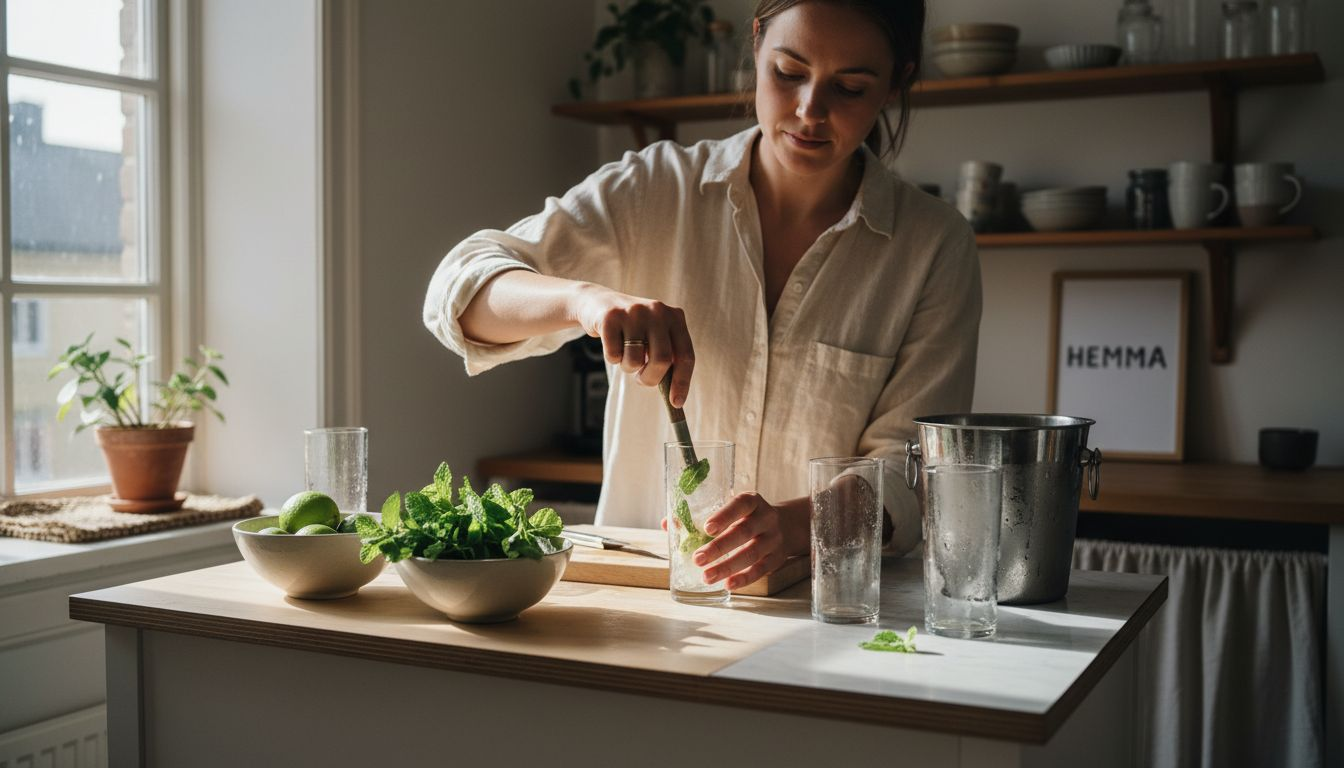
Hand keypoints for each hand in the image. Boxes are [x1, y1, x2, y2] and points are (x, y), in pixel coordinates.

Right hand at [571, 283, 694, 407]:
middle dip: (650, 378)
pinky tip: (611, 343)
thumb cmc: (632, 329)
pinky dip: (612, 358)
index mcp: (675, 317)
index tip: (676, 402)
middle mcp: (658, 311)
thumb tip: (674, 397)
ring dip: (628, 367)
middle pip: (662, 360)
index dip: (682, 382)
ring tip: (625, 353)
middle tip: (641, 380)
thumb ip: (667, 357)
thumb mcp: (655, 336)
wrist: (598, 303)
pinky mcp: (610, 317)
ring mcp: (634, 312)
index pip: (686, 355)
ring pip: (635, 359)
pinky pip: (614, 354)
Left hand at [691, 493, 808, 589]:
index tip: (707, 528)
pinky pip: (761, 569)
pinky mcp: (777, 558)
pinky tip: (728, 584)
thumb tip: (668, 523)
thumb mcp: (731, 510)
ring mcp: (774, 539)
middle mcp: (766, 518)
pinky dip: (744, 578)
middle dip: (719, 547)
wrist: (785, 526)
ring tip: (707, 576)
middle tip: (697, 559)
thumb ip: (701, 515)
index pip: (740, 504)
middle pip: (744, 532)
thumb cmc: (746, 518)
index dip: (724, 516)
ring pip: (751, 554)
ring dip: (728, 567)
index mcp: (752, 501)